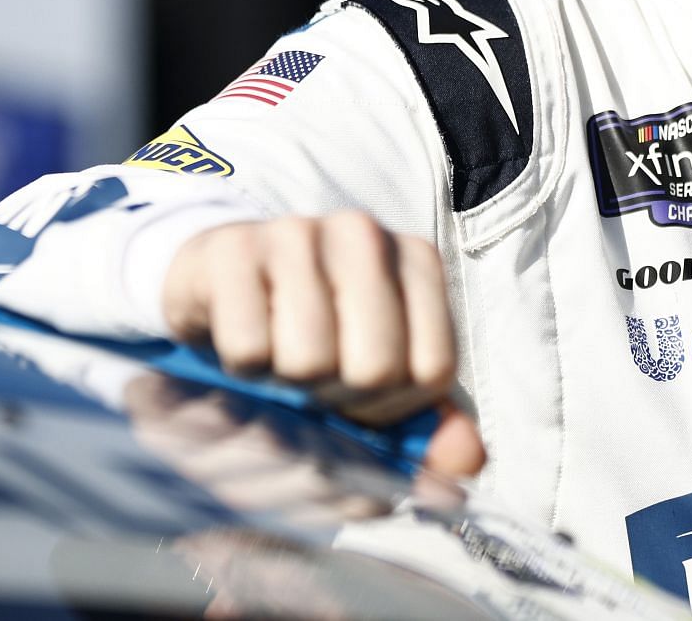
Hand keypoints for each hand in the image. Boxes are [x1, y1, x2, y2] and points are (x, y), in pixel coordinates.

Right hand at [162, 212, 484, 476]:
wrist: (222, 289)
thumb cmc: (314, 339)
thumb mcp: (379, 385)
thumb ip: (428, 428)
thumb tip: (468, 460)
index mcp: (417, 262)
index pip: (431, 370)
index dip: (392, 408)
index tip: (360, 395)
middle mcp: (365, 234)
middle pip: (375, 368)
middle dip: (338, 399)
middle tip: (313, 382)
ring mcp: (298, 232)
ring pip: (309, 359)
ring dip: (285, 385)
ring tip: (278, 359)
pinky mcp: (234, 248)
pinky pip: (248, 348)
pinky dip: (241, 368)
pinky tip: (244, 339)